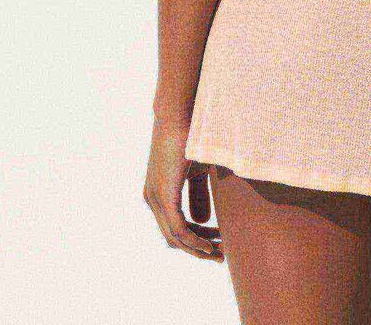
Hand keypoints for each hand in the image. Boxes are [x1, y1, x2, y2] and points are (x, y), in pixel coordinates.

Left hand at [143, 116, 223, 261]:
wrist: (180, 114)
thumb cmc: (190, 136)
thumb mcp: (197, 170)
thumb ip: (198, 195)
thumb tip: (202, 221)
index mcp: (157, 193)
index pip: (173, 228)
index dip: (195, 240)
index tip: (216, 244)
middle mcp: (151, 200)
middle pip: (173, 238)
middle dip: (197, 249)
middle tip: (219, 256)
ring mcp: (155, 199)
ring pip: (175, 237)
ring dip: (198, 249)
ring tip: (219, 253)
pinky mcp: (163, 196)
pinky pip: (178, 228)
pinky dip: (194, 240)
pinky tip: (210, 245)